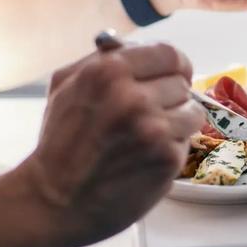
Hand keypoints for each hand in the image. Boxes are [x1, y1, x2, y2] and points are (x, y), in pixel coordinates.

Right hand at [20, 42, 205, 246]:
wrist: (55, 200)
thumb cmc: (60, 143)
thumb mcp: (65, 86)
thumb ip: (101, 59)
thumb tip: (136, 45)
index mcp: (109, 70)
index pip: (169, 54)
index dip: (174, 65)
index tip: (173, 74)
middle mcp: (133, 96)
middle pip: (182, 82)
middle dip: (170, 96)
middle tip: (149, 114)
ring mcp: (153, 128)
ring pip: (192, 111)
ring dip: (176, 123)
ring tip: (148, 136)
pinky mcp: (166, 157)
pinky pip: (187, 141)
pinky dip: (172, 148)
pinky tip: (146, 157)